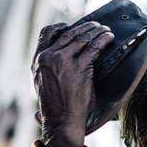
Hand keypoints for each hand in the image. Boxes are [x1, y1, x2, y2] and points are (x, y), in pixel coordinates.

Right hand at [31, 21, 113, 146]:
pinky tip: (109, 38)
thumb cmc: (55, 106)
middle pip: (69, 33)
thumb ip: (47, 68)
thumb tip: (56, 60)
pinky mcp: (79, 67)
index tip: (72, 26)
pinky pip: (94, 47)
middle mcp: (48, 57)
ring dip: (96, 31)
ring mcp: (63, 60)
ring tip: (105, 31)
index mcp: (38, 59)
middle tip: (96, 26)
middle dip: (85, 27)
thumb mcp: (42, 83)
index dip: (62, 27)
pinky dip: (103, 40)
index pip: (47, 33)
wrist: (61, 120)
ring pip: (82, 37)